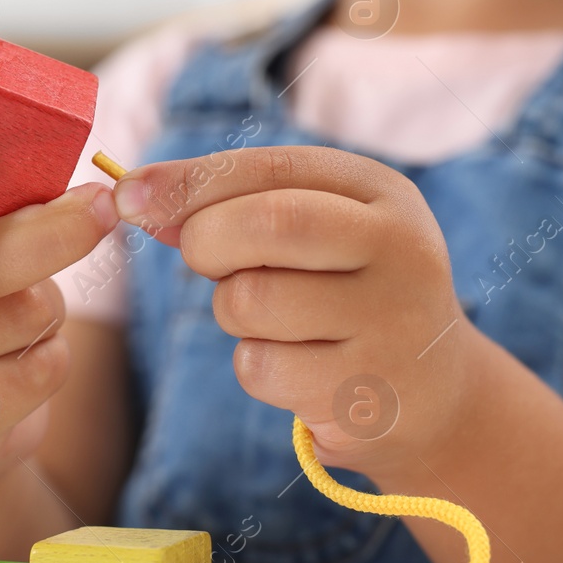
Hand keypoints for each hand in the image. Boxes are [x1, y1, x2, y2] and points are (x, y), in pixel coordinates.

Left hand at [113, 146, 474, 479]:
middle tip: (205, 260)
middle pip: (268, 224)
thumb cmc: (347, 293)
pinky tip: (298, 367)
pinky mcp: (367, 394)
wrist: (435, 394)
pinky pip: (261, 368)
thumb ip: (232, 203)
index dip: (189, 179)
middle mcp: (401, 250)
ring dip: (232, 312)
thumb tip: (134, 196)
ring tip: (274, 319)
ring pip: (251, 301)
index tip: (127, 192)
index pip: (271, 168)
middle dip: (206, 239)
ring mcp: (391, 325)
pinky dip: (256, 366)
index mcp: (382, 193)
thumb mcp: (314, 230)